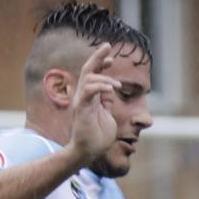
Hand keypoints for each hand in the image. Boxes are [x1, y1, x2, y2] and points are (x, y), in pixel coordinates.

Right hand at [68, 43, 121, 162]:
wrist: (89, 152)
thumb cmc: (97, 137)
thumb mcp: (107, 115)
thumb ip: (106, 102)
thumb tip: (110, 91)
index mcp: (90, 97)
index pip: (93, 75)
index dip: (101, 64)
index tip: (112, 58)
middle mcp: (83, 96)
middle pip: (88, 70)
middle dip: (98, 57)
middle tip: (108, 46)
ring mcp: (81, 101)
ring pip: (88, 78)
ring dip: (104, 77)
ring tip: (116, 85)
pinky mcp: (82, 109)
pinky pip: (89, 91)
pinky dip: (100, 86)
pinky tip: (111, 88)